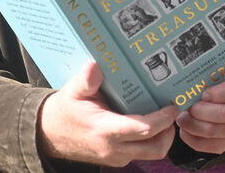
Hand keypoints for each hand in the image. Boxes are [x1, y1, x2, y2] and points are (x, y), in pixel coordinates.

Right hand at [38, 61, 177, 165]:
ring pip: (152, 153)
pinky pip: (142, 152)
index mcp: (105, 130)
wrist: (51, 135)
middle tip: (173, 111)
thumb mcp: (72, 91)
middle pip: (155, 147)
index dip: (162, 119)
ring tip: (165, 116)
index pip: (142, 130)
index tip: (172, 105)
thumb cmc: (66, 110)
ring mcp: (117, 157)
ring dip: (163, 137)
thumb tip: (94, 65)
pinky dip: (151, 140)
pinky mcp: (118, 159)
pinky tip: (150, 120)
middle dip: (169, 130)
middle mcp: (114, 148)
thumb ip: (86, 80)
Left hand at [176, 71, 224, 153]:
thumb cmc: (218, 80)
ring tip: (182, 119)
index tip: (204, 94)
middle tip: (188, 108)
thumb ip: (208, 73)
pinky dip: (196, 141)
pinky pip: (215, 146)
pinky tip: (185, 132)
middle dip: (203, 112)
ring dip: (195, 127)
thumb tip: (186, 78)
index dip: (221, 93)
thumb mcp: (217, 70)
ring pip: (218, 132)